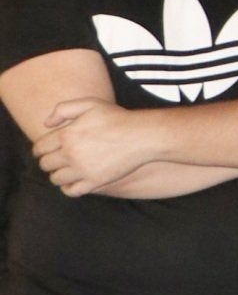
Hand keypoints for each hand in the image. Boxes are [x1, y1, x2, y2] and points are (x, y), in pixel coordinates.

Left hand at [32, 96, 152, 197]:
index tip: (42, 151)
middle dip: (47, 161)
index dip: (38, 150)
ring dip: (56, 174)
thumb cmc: (116, 118)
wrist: (141, 136)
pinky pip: (71, 191)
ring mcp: (82, 170)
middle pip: (45, 164)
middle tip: (54, 159)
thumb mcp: (90, 103)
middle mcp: (71, 154)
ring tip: (64, 170)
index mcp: (67, 135)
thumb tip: (46, 124)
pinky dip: (67, 187)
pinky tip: (72, 181)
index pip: (40, 148)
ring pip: (56, 179)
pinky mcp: (94, 182)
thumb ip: (63, 109)